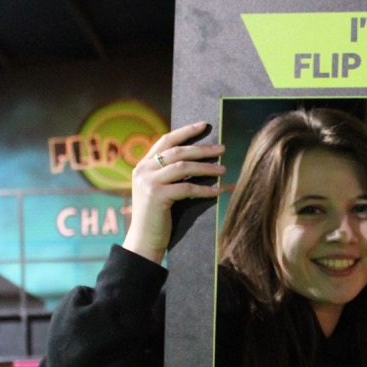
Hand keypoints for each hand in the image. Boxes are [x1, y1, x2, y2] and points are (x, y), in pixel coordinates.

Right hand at [122, 122, 225, 263]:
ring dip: (206, 167)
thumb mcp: (159, 189)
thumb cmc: (157, 216)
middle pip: (178, 152)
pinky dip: (204, 189)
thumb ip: (168, 173)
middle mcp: (143, 170)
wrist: (143, 241)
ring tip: (224, 169)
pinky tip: (218, 191)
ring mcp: (148, 182)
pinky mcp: (156, 196)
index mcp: (143, 165)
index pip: (166, 140)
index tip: (204, 125)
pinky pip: (186, 188)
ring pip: (183, 167)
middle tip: (222, 148)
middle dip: (202, 149)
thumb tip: (197, 158)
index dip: (185, 131)